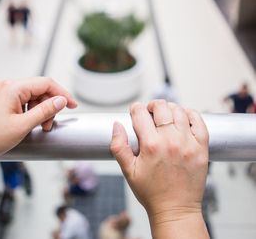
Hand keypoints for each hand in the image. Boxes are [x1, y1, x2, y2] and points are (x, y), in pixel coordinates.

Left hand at [0, 77, 76, 182]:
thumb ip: (45, 111)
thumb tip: (61, 100)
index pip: (45, 83)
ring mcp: (2, 93)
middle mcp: (6, 86)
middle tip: (50, 124)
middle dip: (49, 107)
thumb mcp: (22, 126)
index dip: (61, 94)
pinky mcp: (0, 101)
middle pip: (39, 90)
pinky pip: (22, 101)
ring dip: (40, 111)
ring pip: (31, 96)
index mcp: (11, 87)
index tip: (72, 105)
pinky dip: (30, 112)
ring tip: (40, 127)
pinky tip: (29, 124)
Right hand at [111, 100, 208, 237]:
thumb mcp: (128, 172)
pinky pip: (199, 122)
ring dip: (170, 109)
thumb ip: (119, 147)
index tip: (135, 111)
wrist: (176, 211)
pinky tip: (184, 118)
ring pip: (180, 111)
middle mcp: (171, 141)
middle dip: (152, 106)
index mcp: (151, 145)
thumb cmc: (152, 193)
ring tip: (166, 116)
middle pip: (161, 107)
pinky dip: (192, 115)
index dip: (135, 109)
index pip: (140, 113)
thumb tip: (116, 126)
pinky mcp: (202, 149)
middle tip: (150, 113)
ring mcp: (188, 144)